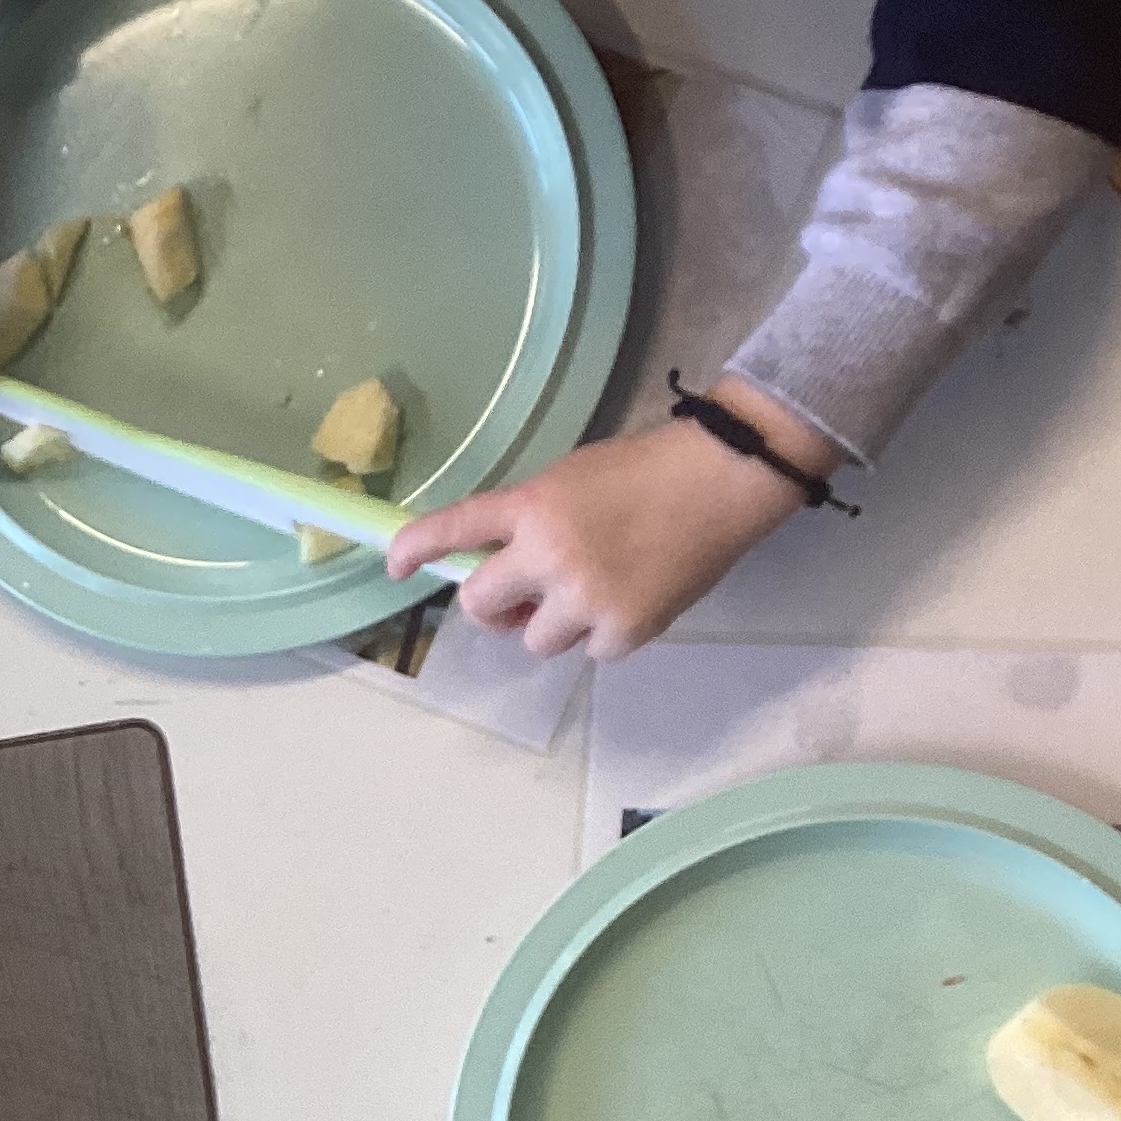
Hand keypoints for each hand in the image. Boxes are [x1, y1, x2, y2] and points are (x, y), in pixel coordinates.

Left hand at [386, 378, 842, 659]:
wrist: (725, 480)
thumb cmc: (649, 469)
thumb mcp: (573, 478)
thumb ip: (531, 519)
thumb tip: (499, 565)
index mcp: (532, 506)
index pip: (454, 529)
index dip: (415, 550)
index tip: (395, 567)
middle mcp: (549, 555)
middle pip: (480, 606)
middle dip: (492, 606)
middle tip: (516, 598)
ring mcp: (585, 598)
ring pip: (533, 640)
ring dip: (550, 623)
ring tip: (591, 591)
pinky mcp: (624, 630)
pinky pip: (588, 652)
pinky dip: (602, 634)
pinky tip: (631, 598)